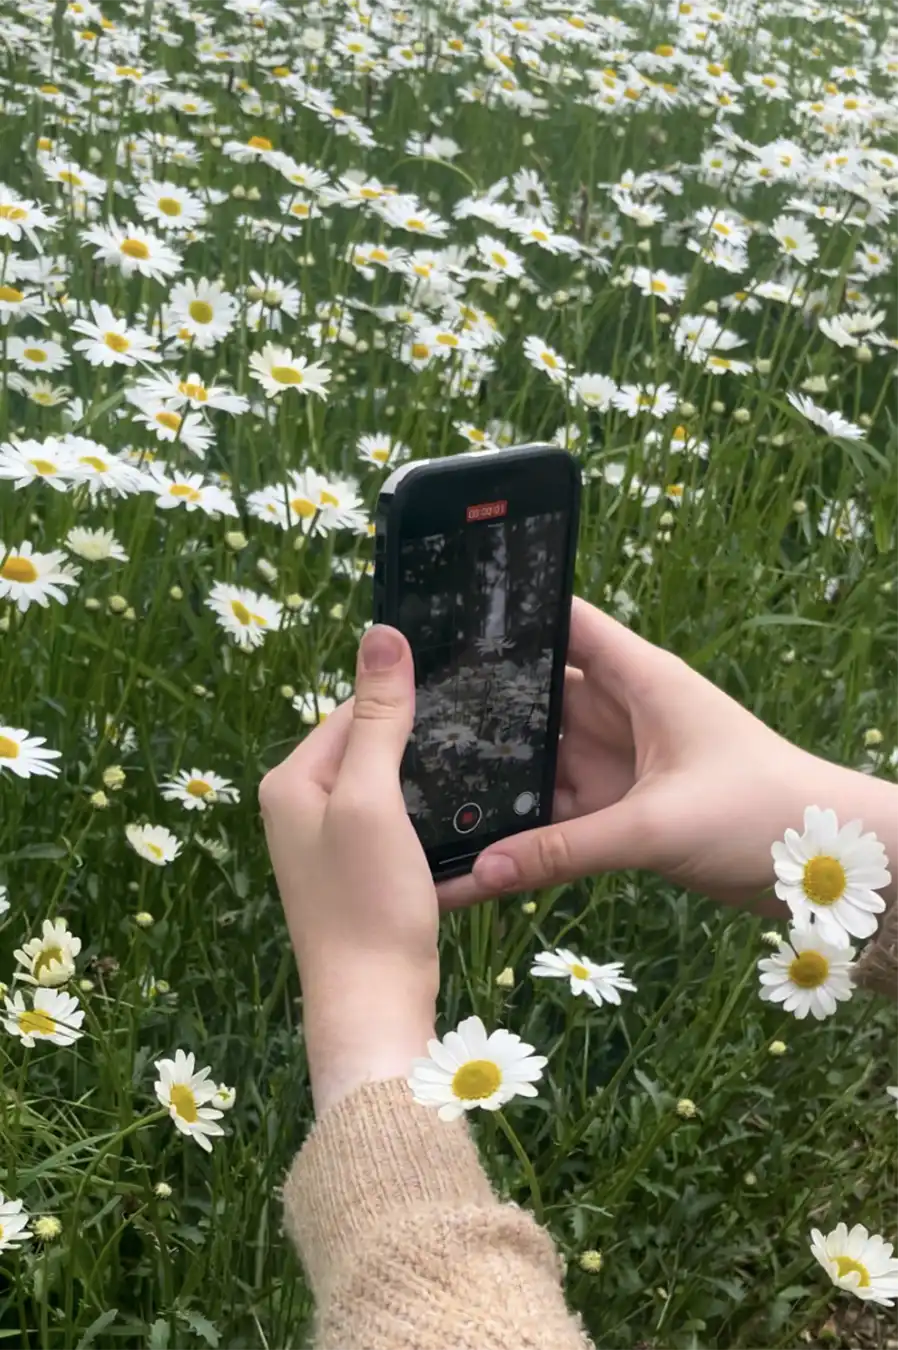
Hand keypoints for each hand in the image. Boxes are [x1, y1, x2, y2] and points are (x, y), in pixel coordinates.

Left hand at [260, 625, 438, 1115]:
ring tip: (481, 768)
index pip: (350, 709)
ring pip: (385, 783)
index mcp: (291, 780)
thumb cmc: (367, 899)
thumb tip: (382, 632)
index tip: (464, 692)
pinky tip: (462, 817)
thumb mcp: (372, 798)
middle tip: (483, 730)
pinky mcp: (357, 872)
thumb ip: (377, 718)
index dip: (403, 698)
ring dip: (426, 776)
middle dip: (417, 737)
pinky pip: (393, 820)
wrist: (374, 1005)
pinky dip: (424, 814)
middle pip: (367, 744)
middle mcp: (299, 805)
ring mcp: (327, 843)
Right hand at [438, 598, 853, 912]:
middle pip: (537, 696)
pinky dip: (525, 826)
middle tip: (408, 719)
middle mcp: (621, 713)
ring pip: (542, 759)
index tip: (441, 625)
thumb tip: (481, 872)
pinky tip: (479, 841)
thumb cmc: (761, 813)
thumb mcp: (655, 826)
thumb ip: (563, 849)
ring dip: (500, 772)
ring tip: (428, 780)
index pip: (565, 624)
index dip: (510, 618)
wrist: (822, 869)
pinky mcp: (621, 811)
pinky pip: (559, 813)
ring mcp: (619, 762)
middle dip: (482, 707)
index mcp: (639, 680)